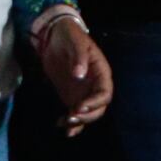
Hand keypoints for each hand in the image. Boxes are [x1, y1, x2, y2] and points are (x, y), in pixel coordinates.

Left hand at [36, 13, 112, 134]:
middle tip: (71, 116)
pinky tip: (61, 125)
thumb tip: (79, 74)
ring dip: (78, 122)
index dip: (95, 103)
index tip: (80, 107)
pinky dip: (70, 122)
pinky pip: (75, 112)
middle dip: (87, 116)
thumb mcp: (76, 42)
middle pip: (98, 108)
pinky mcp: (71, 96)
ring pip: (87, 114)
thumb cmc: (70, 35)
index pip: (104, 93)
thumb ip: (79, 57)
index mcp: (101, 72)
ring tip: (64, 123)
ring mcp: (83, 92)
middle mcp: (94, 86)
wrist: (55, 35)